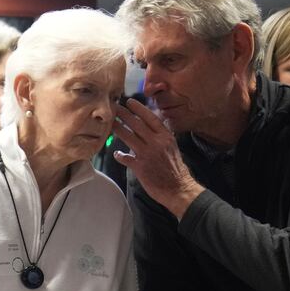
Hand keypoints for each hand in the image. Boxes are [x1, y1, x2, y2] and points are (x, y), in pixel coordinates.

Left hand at [111, 97, 202, 215]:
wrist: (178, 188)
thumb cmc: (176, 169)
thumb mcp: (172, 147)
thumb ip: (161, 137)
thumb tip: (152, 127)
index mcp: (165, 137)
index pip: (150, 118)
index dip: (139, 109)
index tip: (130, 102)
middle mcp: (156, 142)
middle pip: (136, 124)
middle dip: (124, 115)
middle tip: (114, 108)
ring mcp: (147, 154)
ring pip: (128, 137)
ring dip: (118, 129)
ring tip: (110, 123)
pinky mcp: (140, 167)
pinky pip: (126, 158)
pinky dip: (120, 155)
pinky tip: (116, 153)